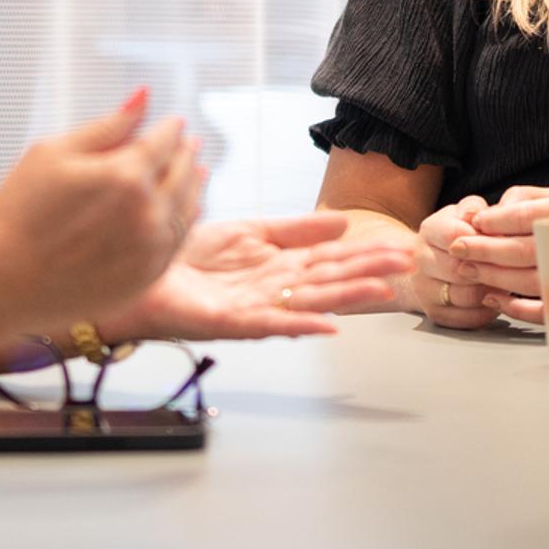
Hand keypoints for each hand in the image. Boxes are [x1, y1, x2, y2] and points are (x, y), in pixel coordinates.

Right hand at [0, 89, 200, 338]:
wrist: (0, 283)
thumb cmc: (17, 214)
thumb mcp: (53, 154)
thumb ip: (106, 126)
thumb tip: (142, 97)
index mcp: (125, 175)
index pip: (163, 141)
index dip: (170, 128)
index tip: (173, 122)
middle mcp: (147, 213)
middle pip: (182, 173)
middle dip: (185, 153)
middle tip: (187, 143)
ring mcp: (150, 249)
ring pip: (188, 208)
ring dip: (194, 185)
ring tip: (195, 171)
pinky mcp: (146, 278)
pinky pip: (179, 242)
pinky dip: (186, 220)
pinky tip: (184, 211)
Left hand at [106, 214, 408, 342]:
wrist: (142, 273)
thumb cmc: (190, 256)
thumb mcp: (251, 231)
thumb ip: (296, 229)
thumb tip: (342, 224)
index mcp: (281, 266)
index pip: (333, 258)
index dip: (366, 252)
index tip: (401, 247)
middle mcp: (275, 289)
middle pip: (330, 278)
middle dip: (368, 272)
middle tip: (405, 266)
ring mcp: (257, 307)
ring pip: (310, 300)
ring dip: (347, 297)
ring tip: (382, 292)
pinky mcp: (232, 323)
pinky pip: (272, 324)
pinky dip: (300, 324)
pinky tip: (327, 325)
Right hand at [408, 196, 497, 329]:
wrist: (431, 264)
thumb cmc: (458, 235)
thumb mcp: (466, 214)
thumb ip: (476, 209)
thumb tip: (483, 215)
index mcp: (429, 229)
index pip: (455, 235)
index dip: (483, 240)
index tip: (502, 241)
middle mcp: (420, 260)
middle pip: (460, 269)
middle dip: (490, 268)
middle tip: (511, 266)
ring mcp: (424, 289)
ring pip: (466, 296)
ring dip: (491, 290)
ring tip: (506, 282)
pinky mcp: (435, 313)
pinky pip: (468, 318)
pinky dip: (488, 311)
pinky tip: (495, 298)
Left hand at [453, 188, 548, 321]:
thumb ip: (534, 199)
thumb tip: (495, 210)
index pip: (524, 215)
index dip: (492, 222)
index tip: (469, 225)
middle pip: (521, 248)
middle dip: (483, 250)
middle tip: (456, 251)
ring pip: (529, 279)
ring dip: (495, 278)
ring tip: (469, 273)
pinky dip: (520, 308)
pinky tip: (498, 301)